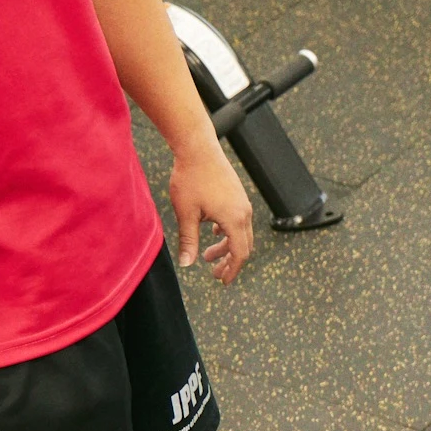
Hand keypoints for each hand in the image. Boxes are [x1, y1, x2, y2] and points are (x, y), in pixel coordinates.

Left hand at [167, 142, 254, 283]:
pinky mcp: (238, 196)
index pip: (239, 254)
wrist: (198, 148)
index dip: (232, 270)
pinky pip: (239, 221)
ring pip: (241, 234)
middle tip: (215, 273)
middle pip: (244, 247)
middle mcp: (243, 213)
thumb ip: (188, 241)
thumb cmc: (191, 178)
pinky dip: (229, 232)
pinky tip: (213, 231)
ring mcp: (243, 203)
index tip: (223, 281)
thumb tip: (187, 264)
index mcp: (233, 220)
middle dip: (230, 262)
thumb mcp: (186, 213)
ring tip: (208, 254)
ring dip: (227, 247)